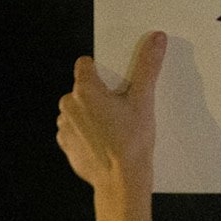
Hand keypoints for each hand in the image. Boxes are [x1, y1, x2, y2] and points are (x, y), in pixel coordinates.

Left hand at [57, 31, 166, 193]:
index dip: (100, 70)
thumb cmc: (133, 142)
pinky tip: (104, 142)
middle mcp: (68, 105)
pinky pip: (74, 130)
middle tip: (120, 110)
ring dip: (90, 114)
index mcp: (85, 89)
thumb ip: (148, 66)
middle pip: (82, 88)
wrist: (121, 182)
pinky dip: (86, 133)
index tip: (115, 84)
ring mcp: (64, 126)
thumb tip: (156, 37)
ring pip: (77, 110)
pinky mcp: (65, 144)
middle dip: (98, 95)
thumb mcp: (144, 100)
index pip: (85, 64)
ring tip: (113, 129)